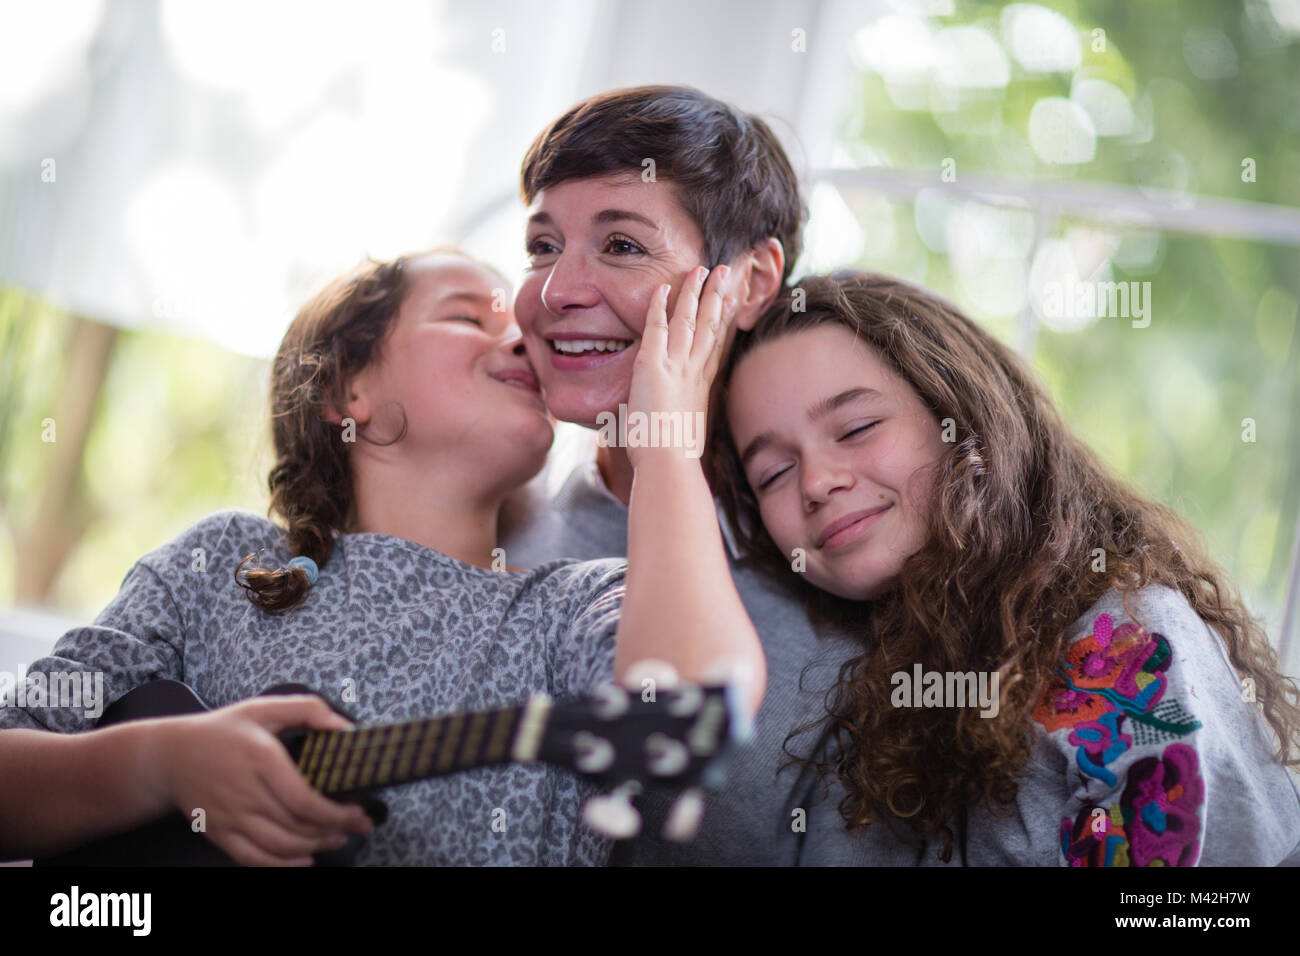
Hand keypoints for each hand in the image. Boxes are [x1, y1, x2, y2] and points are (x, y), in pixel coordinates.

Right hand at [146, 695, 374, 865]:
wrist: (169, 756)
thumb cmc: (221, 731)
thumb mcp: (264, 707)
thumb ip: (307, 709)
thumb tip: (342, 726)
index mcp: (261, 760)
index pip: (304, 799)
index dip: (336, 812)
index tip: (358, 810)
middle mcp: (245, 793)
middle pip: (297, 825)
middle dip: (335, 829)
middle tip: (359, 825)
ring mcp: (231, 817)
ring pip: (280, 846)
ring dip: (315, 847)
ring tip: (337, 837)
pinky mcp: (220, 834)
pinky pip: (254, 859)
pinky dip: (283, 865)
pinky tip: (304, 860)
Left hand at [626, 265, 734, 468]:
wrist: (668, 462)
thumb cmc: (672, 460)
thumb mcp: (684, 437)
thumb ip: (681, 426)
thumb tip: (680, 439)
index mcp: (702, 389)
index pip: (716, 348)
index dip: (724, 324)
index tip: (732, 305)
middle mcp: (694, 373)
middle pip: (710, 326)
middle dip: (717, 297)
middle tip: (725, 274)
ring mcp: (676, 366)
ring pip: (689, 319)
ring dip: (695, 292)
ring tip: (702, 269)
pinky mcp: (653, 364)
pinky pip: (656, 327)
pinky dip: (659, 306)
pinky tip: (662, 288)